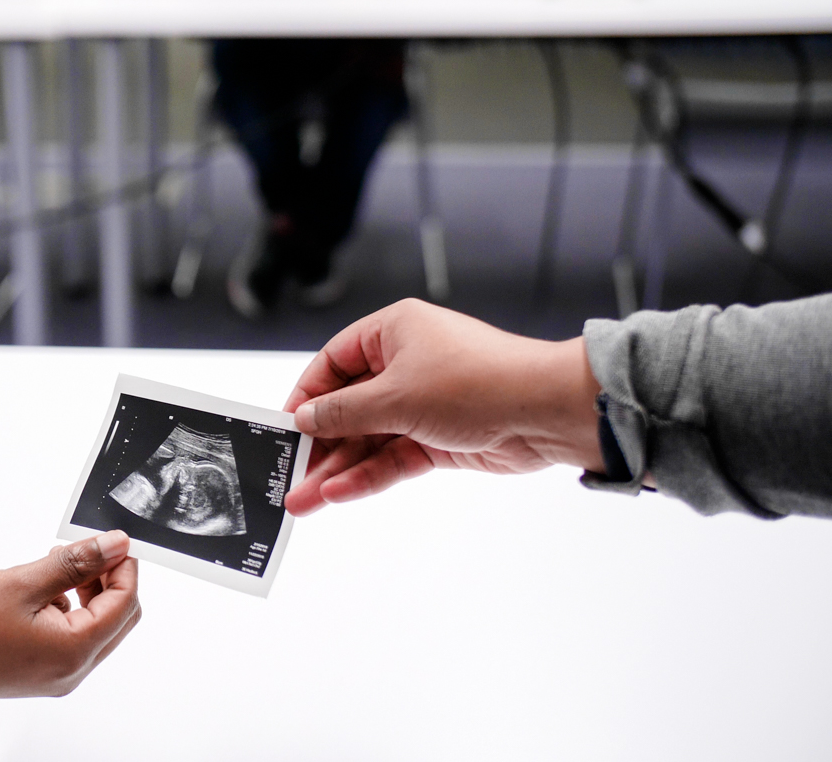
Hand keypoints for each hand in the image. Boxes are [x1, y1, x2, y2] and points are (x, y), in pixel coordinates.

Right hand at [0, 530, 140, 697]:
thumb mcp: (22, 581)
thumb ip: (75, 563)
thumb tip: (115, 546)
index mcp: (72, 653)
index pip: (124, 605)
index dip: (124, 566)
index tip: (113, 538)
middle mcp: (67, 674)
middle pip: (116, 621)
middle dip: (109, 580)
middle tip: (87, 546)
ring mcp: (49, 678)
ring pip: (92, 630)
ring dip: (87, 592)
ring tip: (57, 562)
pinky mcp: (30, 674)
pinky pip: (66, 639)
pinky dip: (65, 609)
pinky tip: (39, 587)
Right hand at [284, 299, 603, 515]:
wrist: (547, 412)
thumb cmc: (479, 381)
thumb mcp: (395, 396)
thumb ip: (343, 413)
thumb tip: (305, 420)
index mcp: (395, 332)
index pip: (334, 362)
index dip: (308, 395)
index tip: (284, 427)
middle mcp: (407, 364)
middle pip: (349, 406)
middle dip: (319, 444)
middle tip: (289, 474)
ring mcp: (423, 403)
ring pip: (369, 439)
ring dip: (338, 468)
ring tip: (304, 500)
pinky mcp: (439, 438)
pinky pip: (392, 458)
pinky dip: (367, 475)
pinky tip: (339, 494)